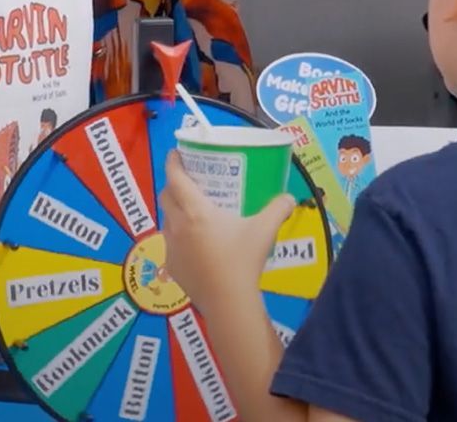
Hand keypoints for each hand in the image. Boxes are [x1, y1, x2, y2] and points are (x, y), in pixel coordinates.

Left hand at [159, 152, 295, 315]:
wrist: (228, 302)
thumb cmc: (243, 261)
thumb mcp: (264, 230)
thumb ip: (278, 209)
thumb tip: (289, 197)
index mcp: (195, 211)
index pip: (174, 178)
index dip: (172, 162)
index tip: (176, 153)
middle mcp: (177, 225)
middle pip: (166, 196)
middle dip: (173, 184)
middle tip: (189, 181)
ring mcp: (171, 247)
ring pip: (166, 220)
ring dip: (174, 211)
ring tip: (191, 212)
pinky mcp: (172, 266)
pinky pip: (170, 244)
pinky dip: (178, 237)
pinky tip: (194, 244)